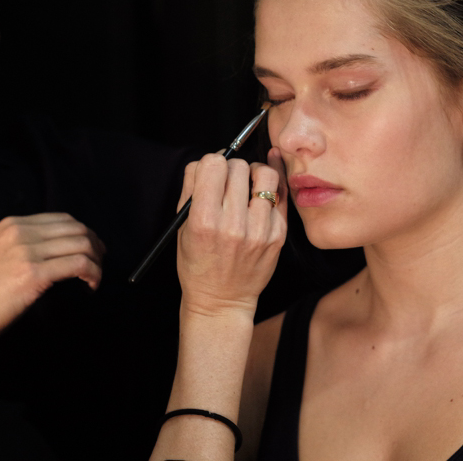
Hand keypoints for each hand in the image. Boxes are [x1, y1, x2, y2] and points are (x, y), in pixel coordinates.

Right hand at [0, 213, 104, 368]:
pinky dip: (92, 274)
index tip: (91, 250)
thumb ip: (21, 247)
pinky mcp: (33, 274)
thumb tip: (52, 253)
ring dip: (96, 261)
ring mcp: (27, 251)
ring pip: (82, 244)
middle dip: (95, 245)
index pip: (62, 219)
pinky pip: (78, 264)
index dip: (83, 233)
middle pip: (76, 229)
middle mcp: (20, 232)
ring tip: (95, 278)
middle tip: (99, 264)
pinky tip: (90, 286)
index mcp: (12, 225)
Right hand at [176, 149, 287, 319]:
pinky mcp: (277, 235)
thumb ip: (191, 188)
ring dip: (254, 172)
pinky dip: (272, 184)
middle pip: (238, 167)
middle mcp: (233, 225)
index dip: (211, 163)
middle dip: (231, 168)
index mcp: (204, 221)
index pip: (213, 165)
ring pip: (264, 174)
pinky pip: (281, 195)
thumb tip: (207, 160)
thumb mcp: (182, 227)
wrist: (222, 301)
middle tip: (228, 180)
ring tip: (248, 182)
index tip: (211, 171)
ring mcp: (259, 231)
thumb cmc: (198, 263)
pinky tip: (264, 180)